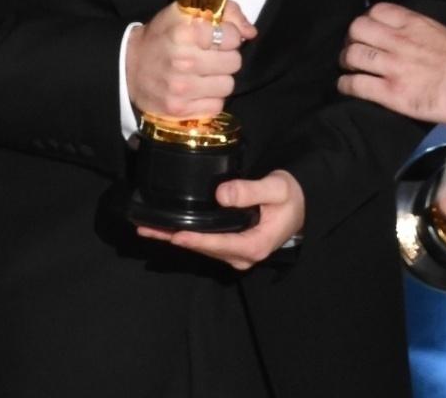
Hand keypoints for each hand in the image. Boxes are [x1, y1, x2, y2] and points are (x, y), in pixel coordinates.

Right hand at [127, 2, 255, 121]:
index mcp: (185, 31)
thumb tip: (251, 32)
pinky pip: (217, 105)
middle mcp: (183, 59)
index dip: (230, 36)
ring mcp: (181, 87)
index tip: (219, 37)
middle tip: (210, 57)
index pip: (232, 36)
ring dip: (219, 80)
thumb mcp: (186, 12)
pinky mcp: (179, 109)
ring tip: (203, 74)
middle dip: (226, 58)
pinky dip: (210, 99)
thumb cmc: (163, 36)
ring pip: (228, 85)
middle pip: (234, 62)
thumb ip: (224, 11)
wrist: (128, 67)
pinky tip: (197, 90)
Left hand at [137, 170, 304, 270]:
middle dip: (175, 238)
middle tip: (147, 228)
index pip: (221, 244)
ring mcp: (235, 254)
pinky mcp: (229, 248)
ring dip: (173, 238)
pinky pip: (204, 244)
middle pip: (205, 248)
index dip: (198, 240)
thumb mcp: (276, 188)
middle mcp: (243, 256)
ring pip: (201, 248)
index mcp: (255, 245)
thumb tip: (222, 195)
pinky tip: (163, 231)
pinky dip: (184, 237)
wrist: (300, 205)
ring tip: (146, 228)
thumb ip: (250, 191)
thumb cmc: (290, 196)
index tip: (176, 235)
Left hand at [337, 2, 445, 128]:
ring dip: (346, 61)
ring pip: (352, 55)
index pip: (377, 10)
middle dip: (351, 38)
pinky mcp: (391, 92)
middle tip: (353, 48)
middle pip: (357, 29)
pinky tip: (346, 86)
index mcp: (413, 23)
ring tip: (349, 67)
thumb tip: (405, 34)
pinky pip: (356, 84)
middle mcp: (398, 40)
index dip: (367, 19)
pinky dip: (346, 85)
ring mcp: (392, 66)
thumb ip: (418, 30)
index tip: (367, 30)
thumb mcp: (440, 32)